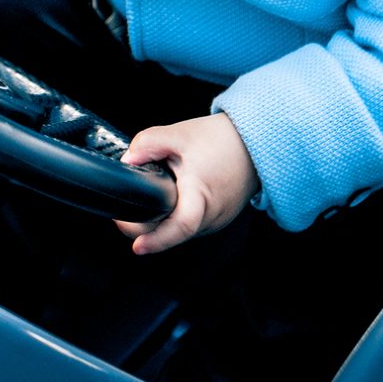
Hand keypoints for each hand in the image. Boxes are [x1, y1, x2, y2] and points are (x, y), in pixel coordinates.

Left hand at [114, 112, 260, 253]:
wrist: (254, 144)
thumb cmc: (223, 140)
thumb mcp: (180, 134)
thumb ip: (147, 144)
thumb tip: (128, 160)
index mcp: (201, 194)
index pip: (180, 226)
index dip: (157, 240)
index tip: (138, 246)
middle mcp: (212, 215)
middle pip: (173, 232)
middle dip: (148, 226)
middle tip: (129, 211)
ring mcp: (217, 221)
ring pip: (181, 232)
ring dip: (164, 221)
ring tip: (154, 198)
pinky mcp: (219, 220)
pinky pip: (193, 225)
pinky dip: (179, 216)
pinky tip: (173, 199)